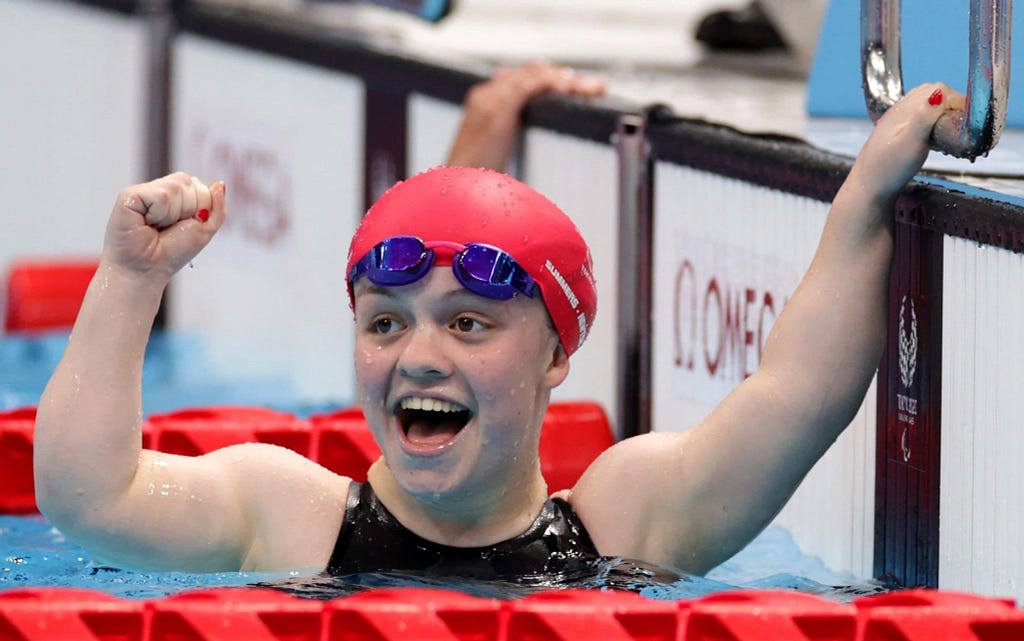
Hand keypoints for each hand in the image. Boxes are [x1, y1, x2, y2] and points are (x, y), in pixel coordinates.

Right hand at [102, 172, 225, 280]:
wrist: (146, 270)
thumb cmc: (171, 253)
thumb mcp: (204, 230)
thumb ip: (216, 208)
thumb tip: (219, 184)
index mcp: (175, 194)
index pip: (198, 185)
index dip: (198, 208)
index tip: (182, 226)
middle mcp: (158, 189)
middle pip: (187, 182)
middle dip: (186, 210)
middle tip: (168, 228)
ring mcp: (142, 191)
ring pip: (174, 187)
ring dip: (172, 214)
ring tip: (156, 227)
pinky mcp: (129, 195)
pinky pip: (160, 195)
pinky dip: (159, 214)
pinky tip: (146, 223)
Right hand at [445, 61, 605, 171]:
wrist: (453, 193)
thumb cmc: (474, 184)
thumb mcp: (496, 158)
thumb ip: (513, 146)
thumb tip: (534, 155)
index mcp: (483, 103)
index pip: (520, 78)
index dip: (549, 78)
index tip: (572, 87)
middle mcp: (485, 95)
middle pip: (530, 72)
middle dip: (563, 76)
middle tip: (591, 87)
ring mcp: (489, 101)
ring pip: (534, 75)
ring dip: (566, 79)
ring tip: (590, 88)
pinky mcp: (497, 110)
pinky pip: (530, 85)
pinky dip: (553, 83)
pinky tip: (571, 89)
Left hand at [854, 83, 965, 199]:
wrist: (868, 188)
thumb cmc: (889, 170)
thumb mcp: (910, 144)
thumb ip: (924, 118)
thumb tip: (938, 93)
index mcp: (902, 110)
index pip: (937, 89)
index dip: (956, 99)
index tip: (966, 118)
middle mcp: (898, 111)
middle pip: (932, 92)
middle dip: (951, 103)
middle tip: (961, 123)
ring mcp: (896, 120)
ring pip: (926, 103)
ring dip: (942, 110)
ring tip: (950, 129)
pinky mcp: (896, 131)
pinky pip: (920, 115)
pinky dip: (933, 119)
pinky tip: (935, 136)